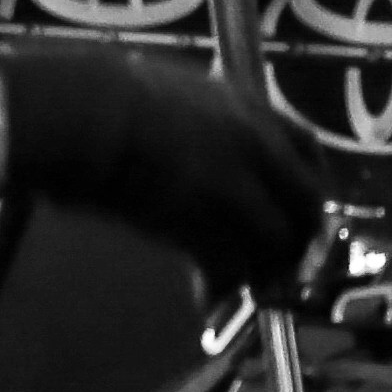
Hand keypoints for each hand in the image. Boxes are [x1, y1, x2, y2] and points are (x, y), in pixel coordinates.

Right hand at [0, 45, 321, 288]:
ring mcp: (234, 185)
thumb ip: (200, 122)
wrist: (83, 113)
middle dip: (293, 238)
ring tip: (230, 283)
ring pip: (275, 242)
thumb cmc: (106, 96)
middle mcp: (255, 146)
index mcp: (247, 108)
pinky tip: (203, 297)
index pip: (308, 150)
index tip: (293, 206)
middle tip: (271, 261)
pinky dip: (220, 287)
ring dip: (258, 268)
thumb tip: (195, 146)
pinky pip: (230, 266)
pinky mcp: (205, 223)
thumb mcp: (171, 94)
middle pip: (307, 204)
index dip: (306, 184)